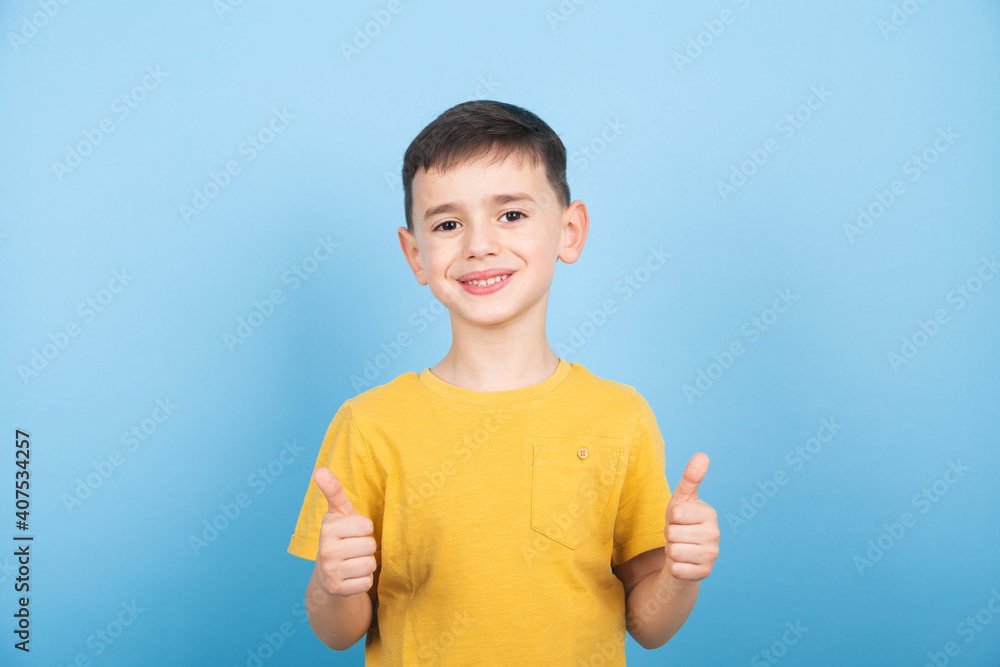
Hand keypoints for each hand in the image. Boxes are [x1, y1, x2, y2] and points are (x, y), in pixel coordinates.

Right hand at [312, 466, 377, 596]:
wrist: (327, 574)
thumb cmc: (340, 537)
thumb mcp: (338, 513)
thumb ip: (333, 490)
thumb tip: (319, 469)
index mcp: (327, 528)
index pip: (366, 525)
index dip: (365, 528)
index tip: (353, 532)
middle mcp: (325, 550)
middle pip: (370, 545)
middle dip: (367, 546)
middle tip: (354, 548)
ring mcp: (330, 572)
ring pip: (370, 564)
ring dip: (367, 563)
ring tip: (354, 561)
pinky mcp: (338, 590)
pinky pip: (367, 582)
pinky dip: (364, 580)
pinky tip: (352, 576)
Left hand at [662, 453, 718, 580]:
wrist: (683, 553)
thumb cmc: (681, 522)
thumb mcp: (681, 498)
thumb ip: (691, 477)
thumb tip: (702, 455)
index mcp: (710, 513)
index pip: (676, 513)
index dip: (670, 517)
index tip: (678, 519)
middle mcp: (715, 534)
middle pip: (672, 533)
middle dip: (669, 534)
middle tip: (678, 535)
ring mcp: (712, 555)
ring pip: (673, 551)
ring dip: (670, 550)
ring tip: (680, 547)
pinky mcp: (705, 574)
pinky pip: (676, 569)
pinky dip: (674, 567)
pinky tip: (683, 563)